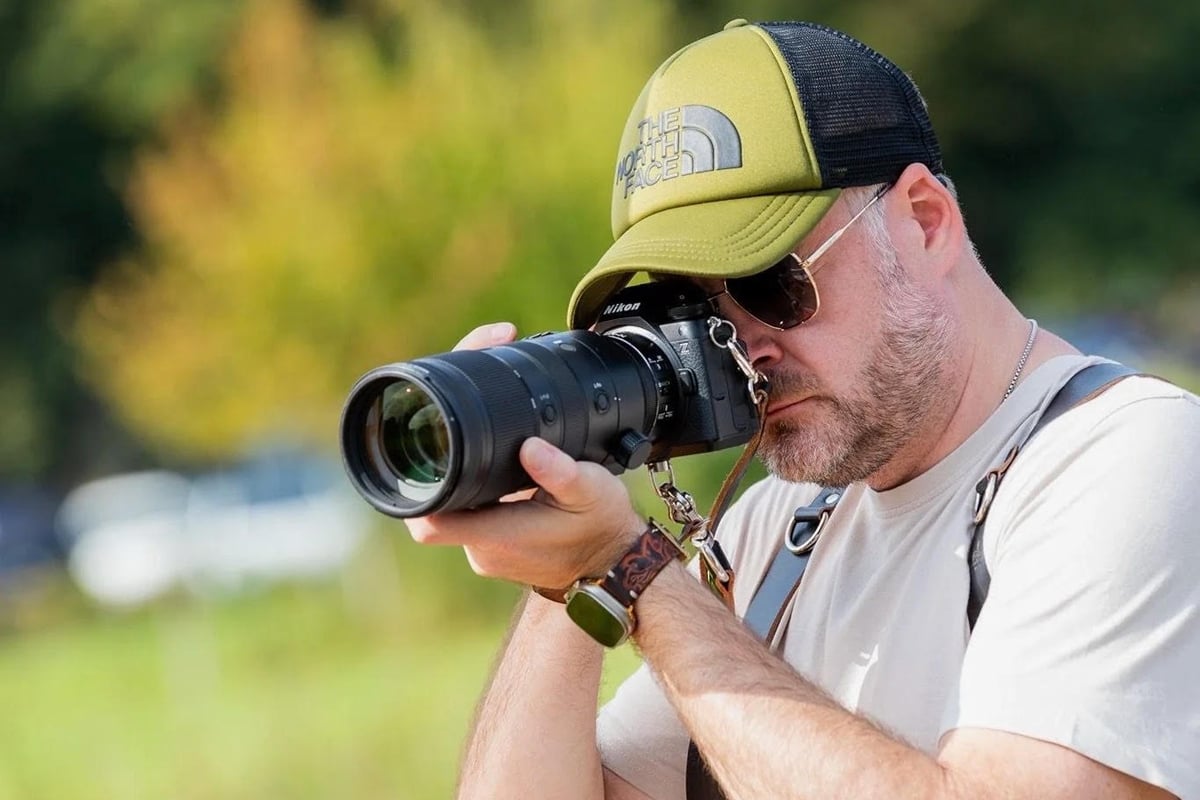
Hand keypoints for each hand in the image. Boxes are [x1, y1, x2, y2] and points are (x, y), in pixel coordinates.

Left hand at [403, 322, 644, 589]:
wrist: (617, 564)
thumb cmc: (604, 527)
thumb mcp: (591, 490)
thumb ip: (560, 471)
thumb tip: (529, 446)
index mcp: (498, 536)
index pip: (429, 523)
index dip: (414, 490)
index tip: (417, 454)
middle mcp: (484, 550)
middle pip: (435, 508)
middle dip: (439, 470)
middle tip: (454, 429)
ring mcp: (487, 554)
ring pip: (453, 512)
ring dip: (459, 481)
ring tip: (477, 445)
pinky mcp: (496, 551)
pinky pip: (470, 519)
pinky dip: (476, 495)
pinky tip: (494, 471)